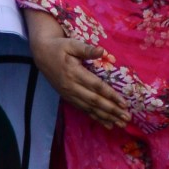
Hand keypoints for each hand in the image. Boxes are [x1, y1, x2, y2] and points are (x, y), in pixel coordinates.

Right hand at [23, 8, 128, 129]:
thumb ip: (86, 49)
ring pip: (89, 108)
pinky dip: (96, 117)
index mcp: (73, 72)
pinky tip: (107, 124)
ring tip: (121, 124)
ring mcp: (69, 94)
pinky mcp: (68, 97)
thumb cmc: (59, 47)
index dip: (110, 95)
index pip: (95, 86)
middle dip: (111, 110)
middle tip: (127, 118)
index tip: (124, 103)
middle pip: (94, 101)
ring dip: (106, 117)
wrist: (41, 54)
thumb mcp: (71, 44)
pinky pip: (83, 110)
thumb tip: (102, 51)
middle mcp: (71, 86)